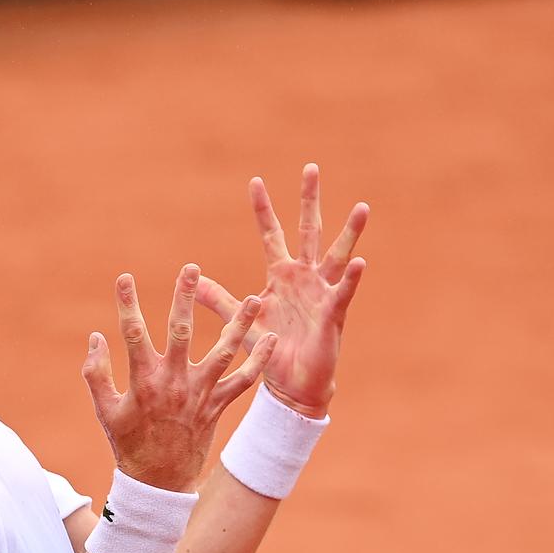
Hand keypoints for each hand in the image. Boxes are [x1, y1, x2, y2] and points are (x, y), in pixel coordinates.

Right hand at [82, 264, 277, 491]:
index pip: (132, 333)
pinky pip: (244, 382)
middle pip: (181, 331)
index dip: (127, 304)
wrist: (159, 483)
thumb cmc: (128, 444)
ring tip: (255, 298)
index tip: (125, 277)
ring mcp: (200, 394)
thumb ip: (96, 373)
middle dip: (185, 297)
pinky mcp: (218, 406)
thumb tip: (96, 337)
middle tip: (190, 268)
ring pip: (223, 352)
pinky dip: (259, 362)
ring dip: (240, 324)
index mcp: (144, 380)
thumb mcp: (104, 410)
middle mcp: (174, 382)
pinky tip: (272, 340)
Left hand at [197, 164, 367, 418]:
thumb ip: (217, 298)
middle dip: (308, 200)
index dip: (263, 209)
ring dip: (349, 232)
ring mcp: (321, 292)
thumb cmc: (270, 349)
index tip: (255, 180)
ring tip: (361, 208)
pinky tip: (360, 262)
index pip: (271, 233)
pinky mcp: (332, 314)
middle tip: (311, 168)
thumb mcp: (239, 319)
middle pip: (307, 230)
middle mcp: (303, 277)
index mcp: (280, 276)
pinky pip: (343, 292)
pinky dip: (351, 278)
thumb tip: (192, 278)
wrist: (291, 384)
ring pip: (336, 255)